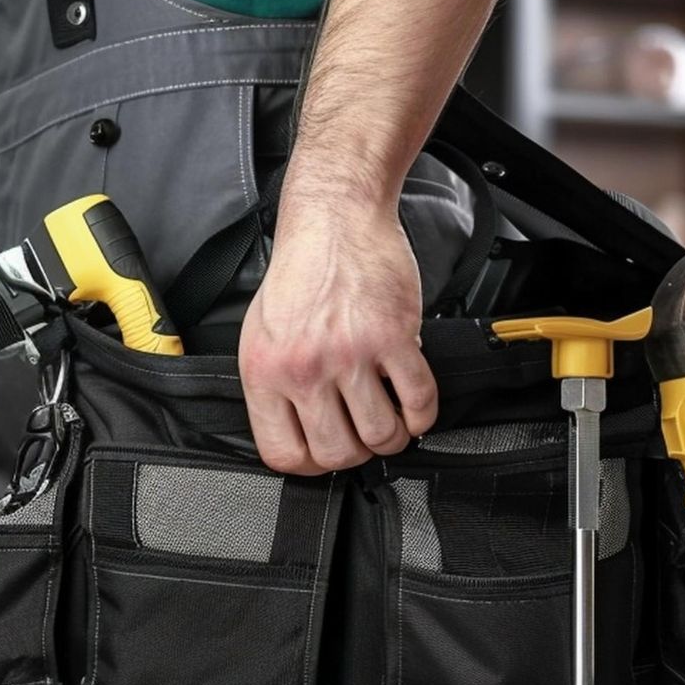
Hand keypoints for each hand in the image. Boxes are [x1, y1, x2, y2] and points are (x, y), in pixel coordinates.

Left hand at [237, 187, 438, 474]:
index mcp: (264, 372)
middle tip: (362, 434)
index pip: (283, 454)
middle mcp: (304, 368)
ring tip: (390, 420)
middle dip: (356, 453)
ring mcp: (350, 354)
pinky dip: (422, 415)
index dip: (310, 464)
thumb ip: (275, 388)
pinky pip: (419, 401)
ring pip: (381, 435)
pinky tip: (414, 406)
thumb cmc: (299, 275)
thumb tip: (296, 435)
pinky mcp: (393, 337)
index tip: (325, 454)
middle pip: (337, 453)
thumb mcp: (261, 336)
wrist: (334, 220)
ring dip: (392, 437)